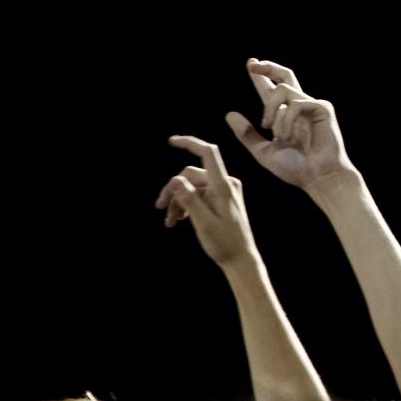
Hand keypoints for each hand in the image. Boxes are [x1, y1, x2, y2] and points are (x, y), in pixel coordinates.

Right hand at [156, 136, 257, 268]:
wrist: (241, 259)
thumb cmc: (224, 243)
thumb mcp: (203, 223)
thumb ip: (189, 199)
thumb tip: (175, 179)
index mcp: (223, 185)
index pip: (207, 152)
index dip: (190, 142)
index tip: (171, 141)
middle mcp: (226, 183)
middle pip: (192, 175)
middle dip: (173, 189)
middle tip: (159, 208)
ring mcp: (225, 191)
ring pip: (193, 187)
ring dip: (178, 201)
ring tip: (170, 221)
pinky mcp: (222, 199)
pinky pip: (200, 195)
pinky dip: (187, 205)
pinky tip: (178, 220)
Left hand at [225, 60, 357, 191]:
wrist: (318, 178)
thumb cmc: (296, 169)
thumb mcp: (264, 152)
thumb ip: (247, 134)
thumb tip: (229, 114)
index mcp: (286, 116)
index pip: (271, 90)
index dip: (262, 77)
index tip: (251, 64)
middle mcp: (299, 107)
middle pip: (285, 76)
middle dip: (267, 68)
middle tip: (252, 64)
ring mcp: (312, 106)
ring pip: (283, 89)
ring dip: (272, 109)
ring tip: (273, 130)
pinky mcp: (322, 108)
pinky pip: (296, 104)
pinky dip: (287, 120)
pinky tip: (289, 136)